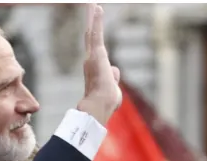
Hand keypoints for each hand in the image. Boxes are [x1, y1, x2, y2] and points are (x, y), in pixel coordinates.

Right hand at [75, 5, 121, 125]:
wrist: (101, 104)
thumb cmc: (106, 101)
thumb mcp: (113, 86)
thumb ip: (113, 76)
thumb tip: (115, 69)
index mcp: (95, 67)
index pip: (95, 48)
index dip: (93, 36)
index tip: (92, 27)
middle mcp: (91, 59)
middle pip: (91, 36)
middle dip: (92, 21)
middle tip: (91, 7)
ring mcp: (92, 55)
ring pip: (92, 31)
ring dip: (93, 16)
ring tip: (93, 3)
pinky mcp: (96, 52)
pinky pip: (96, 32)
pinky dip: (96, 19)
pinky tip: (97, 7)